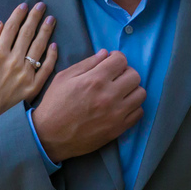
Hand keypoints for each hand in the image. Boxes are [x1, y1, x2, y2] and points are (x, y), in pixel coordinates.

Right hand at [0, 2, 56, 148]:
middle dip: (35, 17)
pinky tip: (54, 45)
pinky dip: (51, 56)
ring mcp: (26, 74)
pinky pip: (46, 68)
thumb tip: (0, 24)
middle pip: (27, 33)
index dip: (18, 15)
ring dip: (46, 31)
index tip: (25, 5)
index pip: (11, 28)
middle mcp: (13, 61)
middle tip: (42, 6)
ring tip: (51, 19)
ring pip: (39, 47)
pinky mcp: (34, 86)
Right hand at [30, 50, 144, 162]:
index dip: (116, 58)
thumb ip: (86, 64)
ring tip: (120, 92)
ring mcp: (116, 113)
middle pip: (134, 75)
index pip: (121, 60)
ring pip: (141, 93)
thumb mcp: (63, 78)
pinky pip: (139, 112)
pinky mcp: (119, 128)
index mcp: (94, 80)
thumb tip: (105, 54)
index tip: (111, 62)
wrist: (50, 136)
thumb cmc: (54, 104)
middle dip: (125, 72)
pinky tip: (121, 106)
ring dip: (131, 89)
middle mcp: (109, 95)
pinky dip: (133, 107)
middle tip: (115, 77)